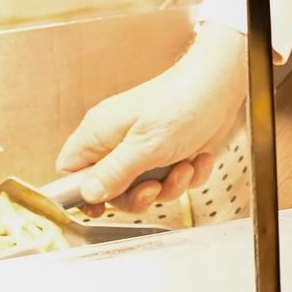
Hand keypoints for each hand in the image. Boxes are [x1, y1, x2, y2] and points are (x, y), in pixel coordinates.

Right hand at [55, 23, 247, 212]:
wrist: (221, 84)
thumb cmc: (182, 102)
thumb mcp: (146, 145)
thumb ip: (114, 172)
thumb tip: (86, 195)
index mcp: (100, 131)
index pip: (70, 169)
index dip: (81, 193)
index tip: (102, 207)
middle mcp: (117, 140)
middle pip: (109, 188)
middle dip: (137, 194)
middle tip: (154, 186)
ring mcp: (143, 146)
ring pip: (142, 188)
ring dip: (168, 185)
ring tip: (184, 166)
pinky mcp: (167, 152)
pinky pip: (168, 180)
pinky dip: (186, 175)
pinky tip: (198, 159)